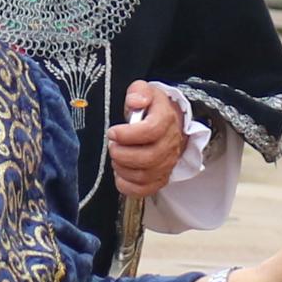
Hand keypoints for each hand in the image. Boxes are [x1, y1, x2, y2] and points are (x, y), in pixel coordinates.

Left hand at [106, 82, 189, 198]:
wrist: (168, 123)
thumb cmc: (151, 109)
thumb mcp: (145, 91)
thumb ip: (139, 92)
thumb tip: (135, 102)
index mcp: (166, 120)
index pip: (151, 131)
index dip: (128, 134)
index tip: (113, 132)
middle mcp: (170, 144)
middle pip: (148, 157)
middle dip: (123, 154)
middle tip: (112, 146)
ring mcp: (166, 164)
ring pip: (145, 175)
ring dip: (123, 168)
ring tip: (116, 157)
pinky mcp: (160, 178)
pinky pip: (145, 190)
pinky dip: (128, 186)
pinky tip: (119, 174)